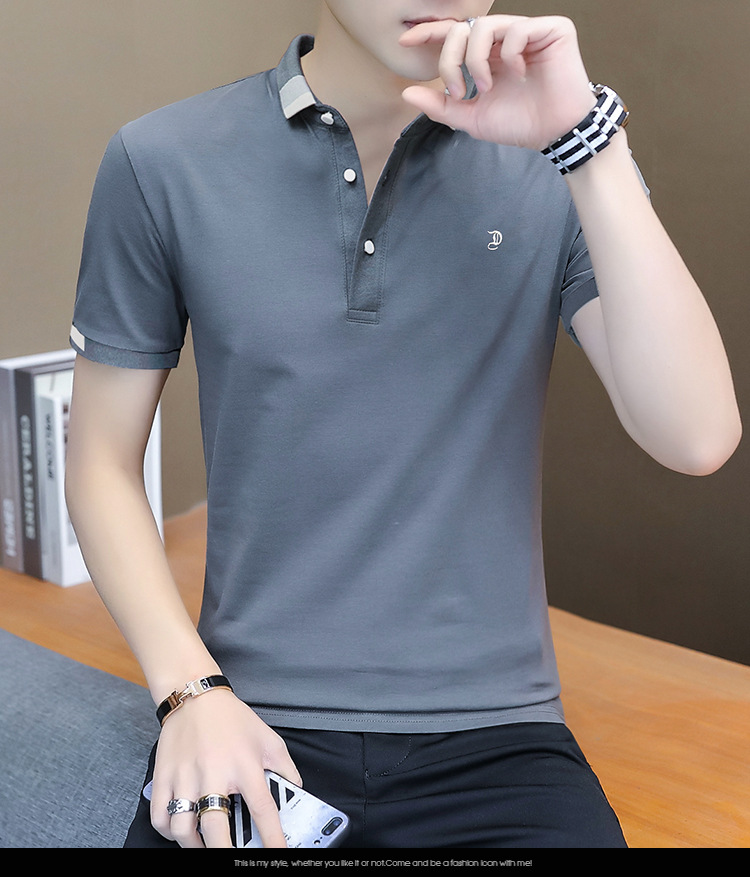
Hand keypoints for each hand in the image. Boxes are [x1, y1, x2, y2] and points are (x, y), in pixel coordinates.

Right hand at [149, 690, 301, 847]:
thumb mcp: (267, 738)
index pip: (262, 810)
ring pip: (183, 829)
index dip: (272, 838)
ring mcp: (185, 777)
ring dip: (194, 846)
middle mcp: (214, 774)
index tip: (276, 854)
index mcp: (244, 765)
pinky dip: (168, 832)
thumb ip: (285, 766)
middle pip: (216, 829)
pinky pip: (160, 817)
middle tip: (231, 858)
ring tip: (205, 845)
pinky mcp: (164, 777)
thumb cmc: (231, 718)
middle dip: (223, 853)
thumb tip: (296, 791)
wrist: (194, 695)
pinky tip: (181, 829)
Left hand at [400, 15, 595, 149]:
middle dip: (451, 60)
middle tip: (458, 92)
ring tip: (487, 88)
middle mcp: (504, 39)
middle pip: (463, 28)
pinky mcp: (551, 29)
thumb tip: (407, 93)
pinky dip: (511, 54)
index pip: (454, 34)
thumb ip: (441, 106)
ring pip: (485, 25)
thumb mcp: (472, 118)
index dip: (430, 33)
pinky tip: (521, 76)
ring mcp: (527, 31)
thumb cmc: (519, 124)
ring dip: (476, 60)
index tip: (405, 41)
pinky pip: (517, 29)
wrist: (555, 133)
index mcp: (487, 55)